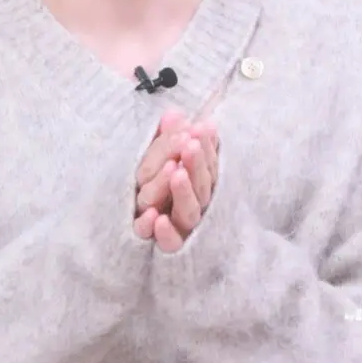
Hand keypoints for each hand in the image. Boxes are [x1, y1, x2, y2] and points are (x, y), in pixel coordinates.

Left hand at [134, 109, 218, 252]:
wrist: (153, 249)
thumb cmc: (162, 197)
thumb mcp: (164, 164)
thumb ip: (171, 141)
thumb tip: (174, 112)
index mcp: (198, 186)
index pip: (207, 165)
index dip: (206, 147)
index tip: (203, 126)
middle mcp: (196, 207)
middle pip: (201, 186)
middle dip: (197, 164)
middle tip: (191, 144)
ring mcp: (185, 230)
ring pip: (189, 213)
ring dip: (183, 193)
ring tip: (176, 172)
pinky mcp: (171, 251)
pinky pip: (171, 244)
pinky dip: (167, 233)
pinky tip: (156, 220)